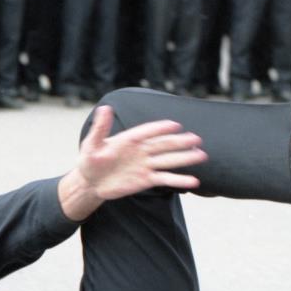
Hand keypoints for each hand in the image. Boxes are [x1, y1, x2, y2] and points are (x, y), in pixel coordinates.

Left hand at [75, 105, 206, 201]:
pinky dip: (179, 180)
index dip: (160, 128)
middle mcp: (141, 150)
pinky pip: (165, 179)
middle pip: (163, 144)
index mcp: (129, 139)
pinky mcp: (146, 180)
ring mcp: (145, 165)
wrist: (90, 182)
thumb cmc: (89, 161)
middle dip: (179, 142)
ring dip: (184, 158)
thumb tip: (105, 108)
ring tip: (201, 155)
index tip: (176, 125)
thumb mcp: (91, 145)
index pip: (148, 131)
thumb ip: (100, 128)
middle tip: (196, 139)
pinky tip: (194, 181)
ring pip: (168, 160)